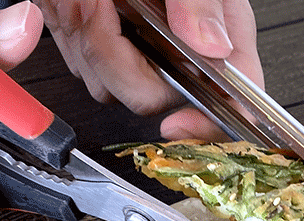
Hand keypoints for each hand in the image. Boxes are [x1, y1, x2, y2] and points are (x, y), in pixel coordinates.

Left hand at [37, 0, 262, 139]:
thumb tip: (213, 46)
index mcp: (217, 20)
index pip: (233, 91)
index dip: (211, 120)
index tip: (179, 124)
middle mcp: (180, 34)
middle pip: (155, 94)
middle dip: (119, 60)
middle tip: (102, 10)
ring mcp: (138, 36)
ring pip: (111, 84)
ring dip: (87, 42)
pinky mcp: (99, 31)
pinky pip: (82, 62)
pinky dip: (70, 33)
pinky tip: (76, 1)